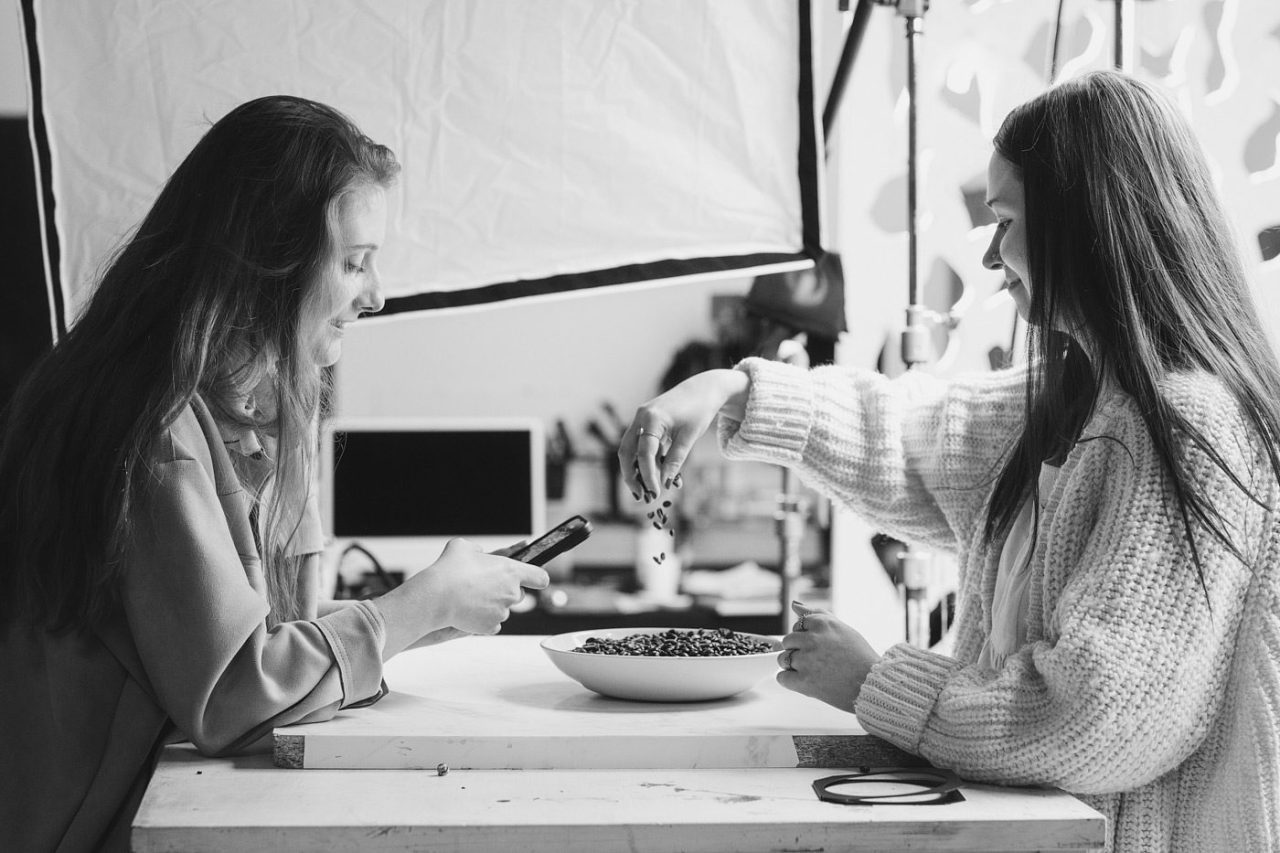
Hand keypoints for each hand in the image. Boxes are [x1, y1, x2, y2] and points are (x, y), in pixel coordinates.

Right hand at [375, 538, 549, 657]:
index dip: (536, 577)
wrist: (435, 596)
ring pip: (504, 609)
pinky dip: (484, 620)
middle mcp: (511, 592)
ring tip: (471, 598)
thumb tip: (480, 555)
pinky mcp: (491, 626)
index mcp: (511, 571)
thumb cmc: (449, 569)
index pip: (541, 577)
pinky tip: (469, 611)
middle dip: (506, 591)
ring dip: (493, 605)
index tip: (532, 578)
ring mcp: (502, 611)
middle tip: (485, 587)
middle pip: (519, 594)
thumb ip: (478, 550)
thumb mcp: (463, 547)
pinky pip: (493, 624)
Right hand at [618, 369, 749, 498]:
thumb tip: (666, 483)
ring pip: (631, 450)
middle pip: (626, 451)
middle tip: (642, 496)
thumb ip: (676, 459)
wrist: (704, 389)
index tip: (656, 493)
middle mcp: (641, 417)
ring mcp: (641, 420)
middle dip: (631, 476)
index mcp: (651, 417)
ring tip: (650, 490)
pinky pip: (643, 446)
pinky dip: (650, 462)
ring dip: (638, 471)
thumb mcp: (689, 437)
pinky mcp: (647, 424)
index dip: (648, 475)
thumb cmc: (699, 410)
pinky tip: (662, 476)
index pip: (644, 452)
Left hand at [777, 601, 880, 712]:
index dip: (807, 637)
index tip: (820, 646)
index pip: (797, 625)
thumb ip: (816, 613)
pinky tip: (807, 682)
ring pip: (782, 659)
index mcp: (821, 623)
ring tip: (814, 671)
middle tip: (818, 661)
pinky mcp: (803, 682)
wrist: (873, 685)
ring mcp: (806, 660)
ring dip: (793, 666)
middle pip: (787, 641)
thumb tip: (793, 604)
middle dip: (798, 650)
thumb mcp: (841, 628)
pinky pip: (782, 678)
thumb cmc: (859, 656)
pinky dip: (791, 681)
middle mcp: (812, 639)